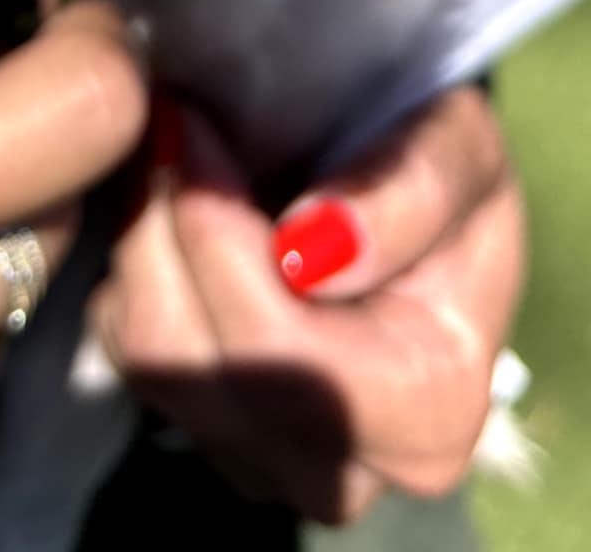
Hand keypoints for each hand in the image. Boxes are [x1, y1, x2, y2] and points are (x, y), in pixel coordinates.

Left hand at [94, 85, 524, 523]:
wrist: (413, 192)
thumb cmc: (442, 165)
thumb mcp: (457, 145)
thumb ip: (409, 191)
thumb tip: (312, 253)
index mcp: (431, 411)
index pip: (281, 356)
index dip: (219, 238)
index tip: (192, 124)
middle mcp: (347, 471)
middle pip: (196, 368)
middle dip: (168, 229)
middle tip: (167, 119)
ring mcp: (269, 465)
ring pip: (152, 363)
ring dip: (146, 240)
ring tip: (171, 148)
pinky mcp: (209, 436)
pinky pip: (133, 357)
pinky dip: (135, 271)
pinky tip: (173, 208)